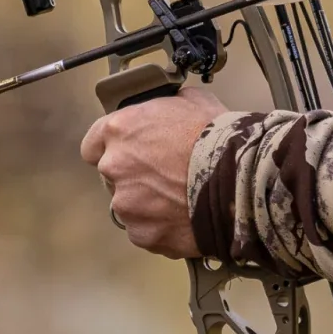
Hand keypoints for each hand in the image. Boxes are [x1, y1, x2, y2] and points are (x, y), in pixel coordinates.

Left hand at [80, 81, 225, 258]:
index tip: (126, 153)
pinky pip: (145, 231)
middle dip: (134, 176)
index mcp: (120, 130)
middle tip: (165, 175)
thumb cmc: (218, 138)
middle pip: (113, 176)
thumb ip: (167, 105)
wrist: (239, 181)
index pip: (93, 144)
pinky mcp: (142, 233)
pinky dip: (160, 226)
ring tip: (180, 198)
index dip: (110, 149)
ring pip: (129, 205)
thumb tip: (170, 105)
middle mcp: (115, 166)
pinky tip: (183, 217)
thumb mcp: (192, 101)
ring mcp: (126, 204)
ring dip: (147, 203)